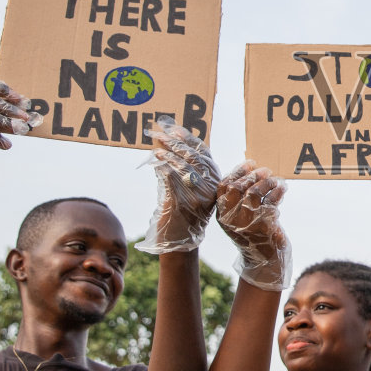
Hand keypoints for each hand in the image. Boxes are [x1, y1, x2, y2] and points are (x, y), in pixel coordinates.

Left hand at [138, 119, 219, 254]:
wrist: (179, 242)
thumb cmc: (180, 213)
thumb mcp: (187, 188)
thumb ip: (180, 166)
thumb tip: (165, 140)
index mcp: (215, 180)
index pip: (203, 152)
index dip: (188, 138)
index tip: (174, 129)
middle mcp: (210, 187)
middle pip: (193, 157)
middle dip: (175, 143)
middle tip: (161, 134)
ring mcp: (198, 195)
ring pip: (184, 166)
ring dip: (168, 154)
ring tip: (156, 147)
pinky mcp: (184, 203)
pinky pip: (173, 179)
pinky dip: (163, 167)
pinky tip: (155, 161)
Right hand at [215, 162, 290, 290]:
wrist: (265, 262)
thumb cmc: (253, 236)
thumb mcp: (238, 220)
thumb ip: (237, 201)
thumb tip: (249, 171)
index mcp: (222, 216)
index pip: (223, 187)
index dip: (236, 172)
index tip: (249, 163)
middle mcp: (231, 220)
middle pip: (237, 188)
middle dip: (252, 175)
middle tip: (265, 170)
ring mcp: (247, 224)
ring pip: (254, 192)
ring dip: (267, 182)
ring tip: (275, 180)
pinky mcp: (264, 227)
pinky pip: (271, 201)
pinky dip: (278, 191)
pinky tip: (282, 188)